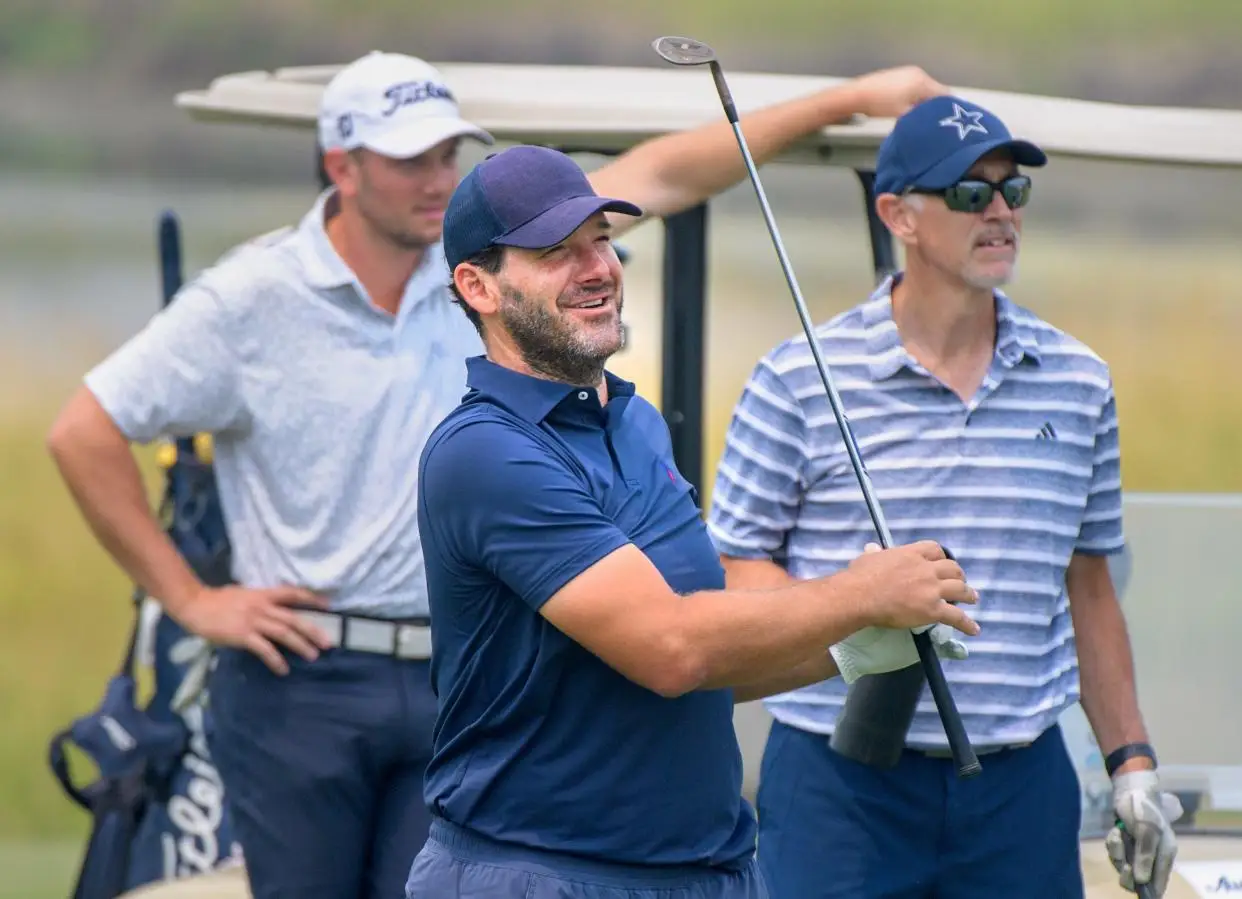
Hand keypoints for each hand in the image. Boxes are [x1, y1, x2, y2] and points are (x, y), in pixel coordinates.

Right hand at [178, 584, 334, 674]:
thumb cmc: (218, 600)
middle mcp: (262, 606)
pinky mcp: (242, 635)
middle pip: (293, 618)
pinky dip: (275, 659)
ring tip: (313, 656)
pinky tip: (283, 669)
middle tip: (328, 642)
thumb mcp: (244, 594)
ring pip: (283, 633)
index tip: (328, 606)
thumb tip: (275, 608)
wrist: (195, 605)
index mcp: (263, 594)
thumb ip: (261, 600)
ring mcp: (253, 621)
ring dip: (300, 645)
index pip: (293, 593)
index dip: (312, 599)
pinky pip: (264, 649)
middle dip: (312, 630)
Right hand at [830, 542, 974, 682]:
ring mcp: (932, 589)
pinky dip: (967, 624)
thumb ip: (875, 553)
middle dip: (958, 575)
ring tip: (972, 598)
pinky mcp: (933, 609)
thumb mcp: (868, 558)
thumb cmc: (859, 577)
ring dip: (968, 594)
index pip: (934, 549)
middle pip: (952, 568)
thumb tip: (872, 548)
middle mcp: (926, 569)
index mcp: (911, 554)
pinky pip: (956, 616)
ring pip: (960, 589)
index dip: (941, 557)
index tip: (941, 563)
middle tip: (959, 582)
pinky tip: (974, 629)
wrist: (860, 596)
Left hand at [845, 66, 949, 119]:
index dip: (946, 109)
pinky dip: (914, 96)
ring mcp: (908, 71)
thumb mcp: (905, 114)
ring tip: (916, 116)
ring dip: (923, 101)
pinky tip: (906, 106)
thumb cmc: (881, 105)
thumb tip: (935, 120)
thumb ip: (923, 116)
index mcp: (922, 81)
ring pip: (924, 89)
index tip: (944, 122)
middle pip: (935, 91)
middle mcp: (919, 73)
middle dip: (933, 105)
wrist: (857, 95)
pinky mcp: (899, 74)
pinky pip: (914, 86)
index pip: (944, 94)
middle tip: (930, 121)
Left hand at [1104, 769, 1182, 895]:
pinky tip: (1115, 832)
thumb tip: (1142, 881)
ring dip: (1117, 854)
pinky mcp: (1124, 843)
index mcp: (1165, 855)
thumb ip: (1146, 855)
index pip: (1159, 883)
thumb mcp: (1147, 831)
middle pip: (1138, 880)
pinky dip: (1113, 844)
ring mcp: (1137, 849)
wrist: (1130, 789)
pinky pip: (1115, 853)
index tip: (1137, 890)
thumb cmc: (1144, 809)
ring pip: (1123, 866)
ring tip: (1118, 836)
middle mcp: (1152, 855)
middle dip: (1127, 873)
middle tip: (1123, 865)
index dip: (1149, 891)